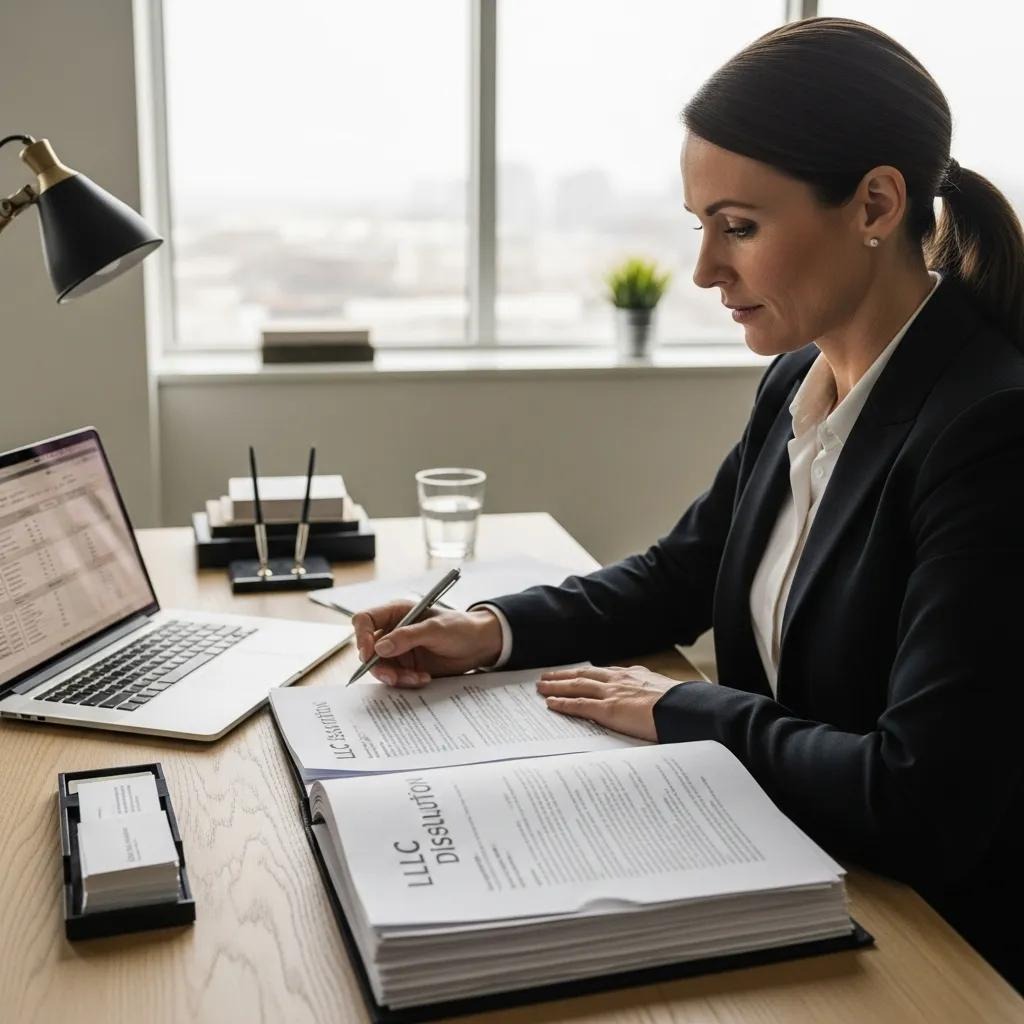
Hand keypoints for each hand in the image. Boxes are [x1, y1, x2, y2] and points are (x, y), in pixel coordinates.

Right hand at [351, 601, 502, 686]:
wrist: (479, 645)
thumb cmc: (461, 627)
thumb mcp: (436, 629)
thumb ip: (408, 636)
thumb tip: (380, 648)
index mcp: (397, 613)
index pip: (366, 620)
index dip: (361, 635)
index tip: (369, 653)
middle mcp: (393, 631)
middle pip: (368, 649)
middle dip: (378, 665)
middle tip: (392, 676)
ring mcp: (399, 650)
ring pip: (380, 667)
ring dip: (395, 676)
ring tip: (416, 677)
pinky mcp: (407, 666)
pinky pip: (395, 678)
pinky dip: (406, 681)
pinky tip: (423, 678)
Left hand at [537, 665, 691, 741]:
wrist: (684, 708)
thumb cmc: (680, 705)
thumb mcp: (665, 693)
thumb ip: (651, 695)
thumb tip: (652, 704)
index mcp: (634, 675)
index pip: (603, 672)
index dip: (586, 673)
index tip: (576, 673)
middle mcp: (619, 680)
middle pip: (584, 675)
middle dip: (564, 675)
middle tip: (548, 676)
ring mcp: (611, 693)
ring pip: (576, 686)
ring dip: (556, 685)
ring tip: (542, 686)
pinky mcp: (607, 709)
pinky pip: (579, 705)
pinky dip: (563, 703)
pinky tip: (551, 703)